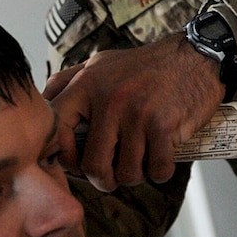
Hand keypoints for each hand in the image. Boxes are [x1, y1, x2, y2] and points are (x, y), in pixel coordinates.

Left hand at [44, 35, 224, 192]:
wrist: (194, 56)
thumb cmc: (144, 65)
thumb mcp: (99, 64)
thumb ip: (69, 82)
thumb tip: (42, 105)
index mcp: (87, 85)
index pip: (58, 129)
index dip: (64, 155)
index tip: (76, 162)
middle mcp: (109, 100)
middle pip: (94, 164)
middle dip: (103, 179)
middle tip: (111, 178)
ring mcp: (137, 114)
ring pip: (126, 172)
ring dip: (134, 176)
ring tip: (139, 163)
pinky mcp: (164, 126)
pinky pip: (156, 169)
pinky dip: (159, 172)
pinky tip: (160, 160)